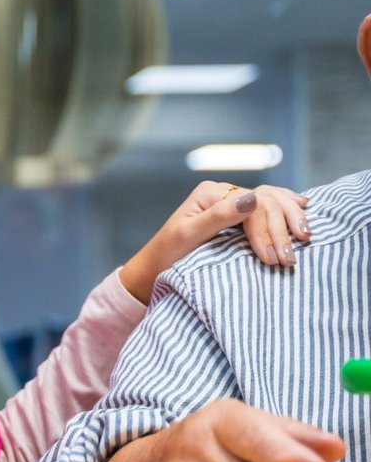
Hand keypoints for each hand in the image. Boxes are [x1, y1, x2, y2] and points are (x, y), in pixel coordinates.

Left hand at [119, 181, 309, 301]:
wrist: (156, 267)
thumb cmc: (168, 254)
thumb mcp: (188, 235)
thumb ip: (218, 217)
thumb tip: (252, 198)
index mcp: (212, 193)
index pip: (253, 205)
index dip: (266, 231)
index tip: (272, 259)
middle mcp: (224, 193)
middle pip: (266, 201)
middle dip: (281, 229)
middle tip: (289, 259)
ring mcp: (232, 202)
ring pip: (273, 200)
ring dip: (291, 218)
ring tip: (305, 237)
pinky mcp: (238, 215)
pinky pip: (270, 206)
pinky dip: (288, 207)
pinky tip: (304, 207)